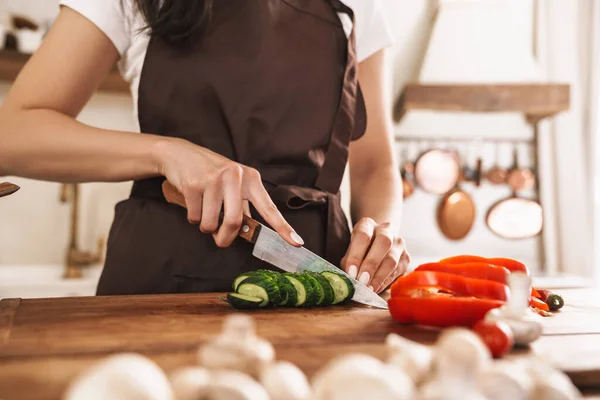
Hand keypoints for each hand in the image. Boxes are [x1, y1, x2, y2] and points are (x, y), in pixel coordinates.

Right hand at [154, 138, 303, 247]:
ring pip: (212, 223)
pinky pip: (195, 217)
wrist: (180, 154)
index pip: (269, 207)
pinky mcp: (193, 184)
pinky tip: (193, 202)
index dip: (283, 227)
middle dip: (226, 238)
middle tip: (221, 241)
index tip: (296, 243)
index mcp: (250, 178)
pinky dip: (193, 218)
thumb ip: (242, 205)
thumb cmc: (210, 173)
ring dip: (206, 227)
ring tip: (204, 211)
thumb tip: (248, 231)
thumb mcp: (233, 183)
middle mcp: (235, 176)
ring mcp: (214, 179)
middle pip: (236, 221)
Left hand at [341, 218, 409, 292]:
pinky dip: (385, 282)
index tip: (351, 272)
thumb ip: (349, 263)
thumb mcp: (350, 251)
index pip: (363, 236)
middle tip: (362, 281)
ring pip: (392, 259)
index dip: (356, 255)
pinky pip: (397, 271)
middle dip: (371, 264)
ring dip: (379, 277)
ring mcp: (398, 243)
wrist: (377, 243)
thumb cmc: (359, 249)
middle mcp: (386, 229)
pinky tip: (376, 289)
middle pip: (383, 243)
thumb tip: (350, 279)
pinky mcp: (406, 257)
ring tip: (368, 289)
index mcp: (367, 224)